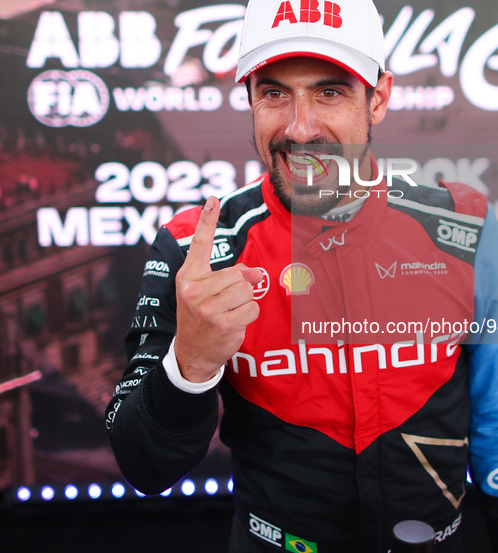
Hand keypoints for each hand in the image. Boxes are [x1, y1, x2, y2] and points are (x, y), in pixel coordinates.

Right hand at [174, 196, 262, 382]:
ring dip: (245, 302)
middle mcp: (193, 290)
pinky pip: (252, 308)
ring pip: (247, 290)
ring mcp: (207, 308)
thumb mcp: (203, 293)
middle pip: (237, 273)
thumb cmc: (200, 317)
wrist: (191, 353)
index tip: (213, 199)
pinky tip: (234, 324)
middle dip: (241, 286)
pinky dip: (249, 315)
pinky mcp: (223, 323)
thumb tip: (256, 274)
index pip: (199, 245)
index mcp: (187, 277)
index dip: (207, 220)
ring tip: (229, 313)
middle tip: (228, 301)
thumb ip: (226, 276)